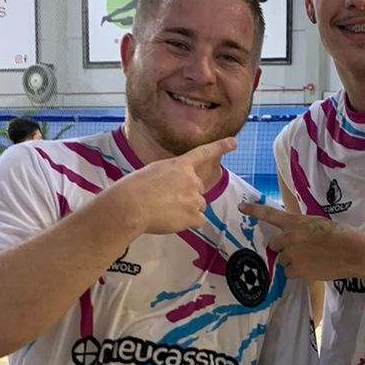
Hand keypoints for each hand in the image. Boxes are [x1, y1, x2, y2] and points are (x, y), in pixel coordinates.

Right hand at [117, 137, 235, 234]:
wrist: (130, 206)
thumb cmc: (134, 189)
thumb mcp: (153, 171)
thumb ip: (171, 175)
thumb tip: (175, 186)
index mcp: (180, 165)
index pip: (203, 153)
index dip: (220, 146)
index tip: (233, 142)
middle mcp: (191, 180)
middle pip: (198, 189)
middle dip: (187, 195)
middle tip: (166, 201)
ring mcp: (195, 198)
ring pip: (198, 205)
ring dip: (186, 210)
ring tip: (166, 211)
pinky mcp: (194, 215)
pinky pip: (198, 220)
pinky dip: (187, 222)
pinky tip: (172, 220)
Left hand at [239, 201, 364, 280]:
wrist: (351, 251)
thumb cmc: (340, 235)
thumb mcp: (317, 224)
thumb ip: (301, 228)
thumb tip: (294, 238)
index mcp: (295, 222)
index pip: (269, 214)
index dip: (254, 210)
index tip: (241, 206)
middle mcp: (289, 237)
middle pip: (274, 245)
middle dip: (283, 248)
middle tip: (301, 250)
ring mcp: (291, 255)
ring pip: (283, 261)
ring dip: (292, 261)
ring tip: (311, 260)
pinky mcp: (297, 270)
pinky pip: (289, 273)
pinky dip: (298, 273)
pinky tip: (311, 269)